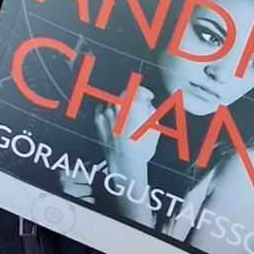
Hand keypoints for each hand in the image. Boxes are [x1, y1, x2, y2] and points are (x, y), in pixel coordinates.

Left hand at [93, 85, 159, 228]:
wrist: (124, 163)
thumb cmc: (142, 148)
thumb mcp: (155, 128)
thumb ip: (151, 111)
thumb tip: (147, 105)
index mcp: (135, 104)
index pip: (139, 89)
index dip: (145, 93)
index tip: (147, 96)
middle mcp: (119, 105)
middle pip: (126, 95)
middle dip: (132, 101)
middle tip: (136, 110)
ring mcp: (106, 112)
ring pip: (113, 101)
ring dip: (119, 107)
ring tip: (124, 121)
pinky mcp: (97, 120)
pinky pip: (101, 109)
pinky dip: (107, 112)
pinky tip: (113, 121)